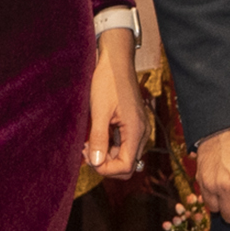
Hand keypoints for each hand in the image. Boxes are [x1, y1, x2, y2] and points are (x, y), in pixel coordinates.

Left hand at [84, 29, 142, 178]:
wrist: (116, 60)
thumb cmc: (108, 81)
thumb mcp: (99, 111)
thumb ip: (98, 139)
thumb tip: (95, 163)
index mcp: (136, 130)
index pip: (126, 166)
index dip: (106, 169)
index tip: (88, 158)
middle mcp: (141, 132)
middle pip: (127, 165)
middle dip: (106, 164)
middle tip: (87, 151)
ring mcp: (138, 128)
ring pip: (124, 155)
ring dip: (106, 155)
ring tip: (88, 143)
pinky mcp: (132, 124)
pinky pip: (123, 144)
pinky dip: (109, 146)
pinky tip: (94, 137)